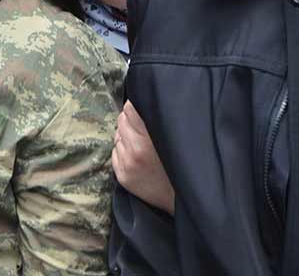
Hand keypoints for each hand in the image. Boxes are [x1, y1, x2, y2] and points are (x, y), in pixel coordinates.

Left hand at [112, 100, 175, 214]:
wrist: (183, 199)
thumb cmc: (183, 164)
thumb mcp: (174, 138)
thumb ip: (157, 120)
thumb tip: (142, 99)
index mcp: (149, 140)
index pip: (130, 109)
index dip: (137, 107)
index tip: (144, 109)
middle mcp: (135, 151)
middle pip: (122, 120)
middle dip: (131, 121)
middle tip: (146, 129)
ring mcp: (126, 163)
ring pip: (117, 134)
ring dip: (126, 135)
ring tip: (144, 144)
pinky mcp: (121, 175)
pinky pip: (115, 150)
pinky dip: (124, 149)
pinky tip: (138, 156)